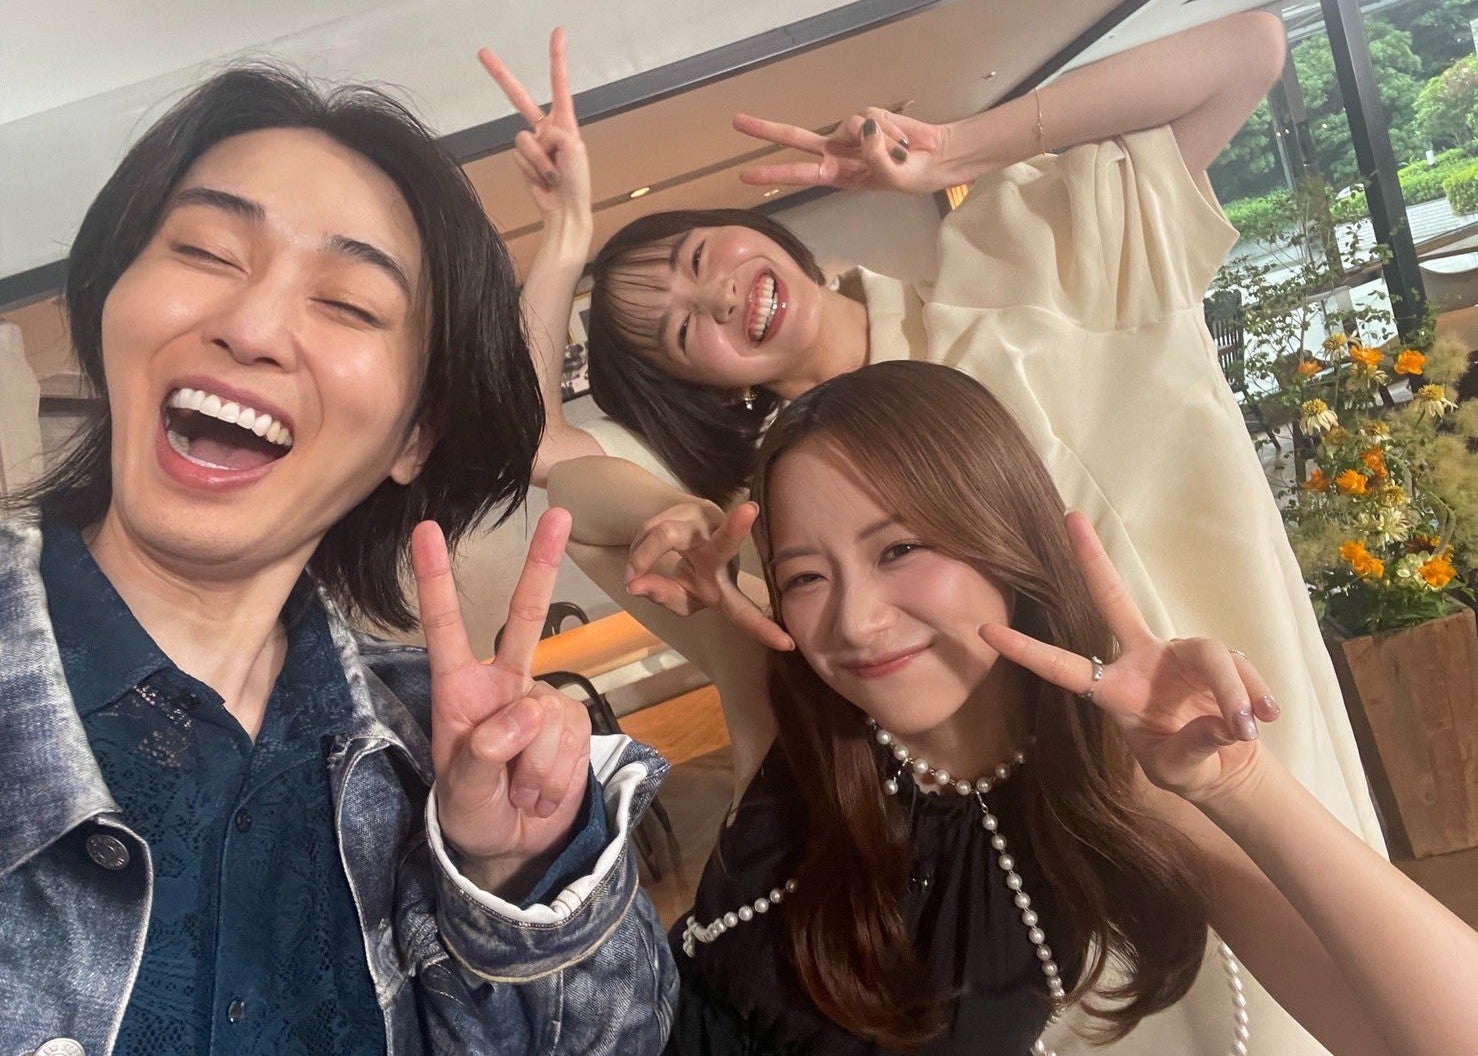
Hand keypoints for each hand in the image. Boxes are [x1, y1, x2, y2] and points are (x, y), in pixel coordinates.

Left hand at [412, 511, 592, 896]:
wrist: (513, 848)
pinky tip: (539, 792)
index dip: (436, 581)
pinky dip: (552, 777)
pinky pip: (568, 742)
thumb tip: (526, 709)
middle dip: (543, 564)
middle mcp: (503, 684)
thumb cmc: (471, 814)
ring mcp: (542, 700)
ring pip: (546, 718)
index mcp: (459, 691)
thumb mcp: (460, 793)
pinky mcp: (574, 724)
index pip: (445, 629)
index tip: (426, 529)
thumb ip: (484, 752)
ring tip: (517, 793)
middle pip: (525, 616)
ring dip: (532, 770)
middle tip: (562, 515)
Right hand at [478, 28, 591, 219]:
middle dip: (501, 75)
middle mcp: (546, 128)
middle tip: (482, 52)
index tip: (558, 32)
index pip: (559, 85)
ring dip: (539, 160)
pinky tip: (543, 180)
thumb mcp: (575, 153)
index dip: (557, 59)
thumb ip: (559, 135)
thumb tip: (544, 134)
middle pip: (518, 97)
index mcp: (564, 122)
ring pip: (522, 139)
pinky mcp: (522, 159)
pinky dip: (532, 169)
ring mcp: (533, 143)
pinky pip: (518, 156)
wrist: (564, 211)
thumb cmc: (577, 183)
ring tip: (554, 175)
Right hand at [625, 500, 793, 650]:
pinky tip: (637, 557)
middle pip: (723, 543)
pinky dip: (637, 548)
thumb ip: (663, 596)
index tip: (787, 644)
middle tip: (749, 510)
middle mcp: (721, 551)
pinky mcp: (692, 503)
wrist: (679, 533)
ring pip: (665, 535)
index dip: (762, 628)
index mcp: (724, 585)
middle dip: (734, 530)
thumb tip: (636, 584)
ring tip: (630, 575)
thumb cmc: (689, 575)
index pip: (743, 611)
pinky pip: (651, 527)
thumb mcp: (678, 597)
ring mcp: (707, 522)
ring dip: (642, 555)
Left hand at [732, 107, 950, 193]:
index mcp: (836, 175)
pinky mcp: (867, 116)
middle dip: (766, 130)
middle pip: (796, 137)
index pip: (799, 173)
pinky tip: (901, 140)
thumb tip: (862, 129)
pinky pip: (871, 116)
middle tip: (736, 121)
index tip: (745, 175)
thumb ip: (874, 155)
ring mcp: (850, 133)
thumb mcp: (891, 177)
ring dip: (878, 139)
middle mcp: (837, 152)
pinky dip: (889, 129)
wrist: (932, 159)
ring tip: (898, 152)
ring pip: (848, 123)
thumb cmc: (909, 176)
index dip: (773, 173)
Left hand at [979, 512, 1280, 803]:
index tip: (984, 631)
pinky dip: (1254, 695)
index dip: (1027, 651)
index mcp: (1112, 690)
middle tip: (1069, 517)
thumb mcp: (1180, 769)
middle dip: (1092, 558)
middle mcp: (1139, 659)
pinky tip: (1264, 720)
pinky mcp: (1217, 658)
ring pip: (1209, 654)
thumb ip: (1195, 746)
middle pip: (1112, 598)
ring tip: (1245, 728)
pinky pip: (1240, 670)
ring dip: (1232, 690)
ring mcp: (1178, 653)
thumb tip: (1228, 724)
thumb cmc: (1185, 767)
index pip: (1063, 667)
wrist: (1224, 767)